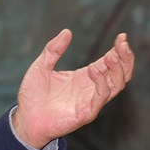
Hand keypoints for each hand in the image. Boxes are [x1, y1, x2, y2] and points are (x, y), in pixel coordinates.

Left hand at [12, 29, 134, 148]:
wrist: (25, 118)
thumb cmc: (33, 95)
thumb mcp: (41, 66)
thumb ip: (53, 50)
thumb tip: (67, 31)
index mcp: (84, 77)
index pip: (109, 63)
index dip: (118, 50)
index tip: (122, 36)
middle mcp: (91, 89)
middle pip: (119, 74)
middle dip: (124, 58)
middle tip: (123, 44)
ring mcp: (90, 101)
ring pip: (116, 86)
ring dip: (117, 70)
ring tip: (111, 55)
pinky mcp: (85, 113)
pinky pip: (100, 98)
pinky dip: (101, 84)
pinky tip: (94, 70)